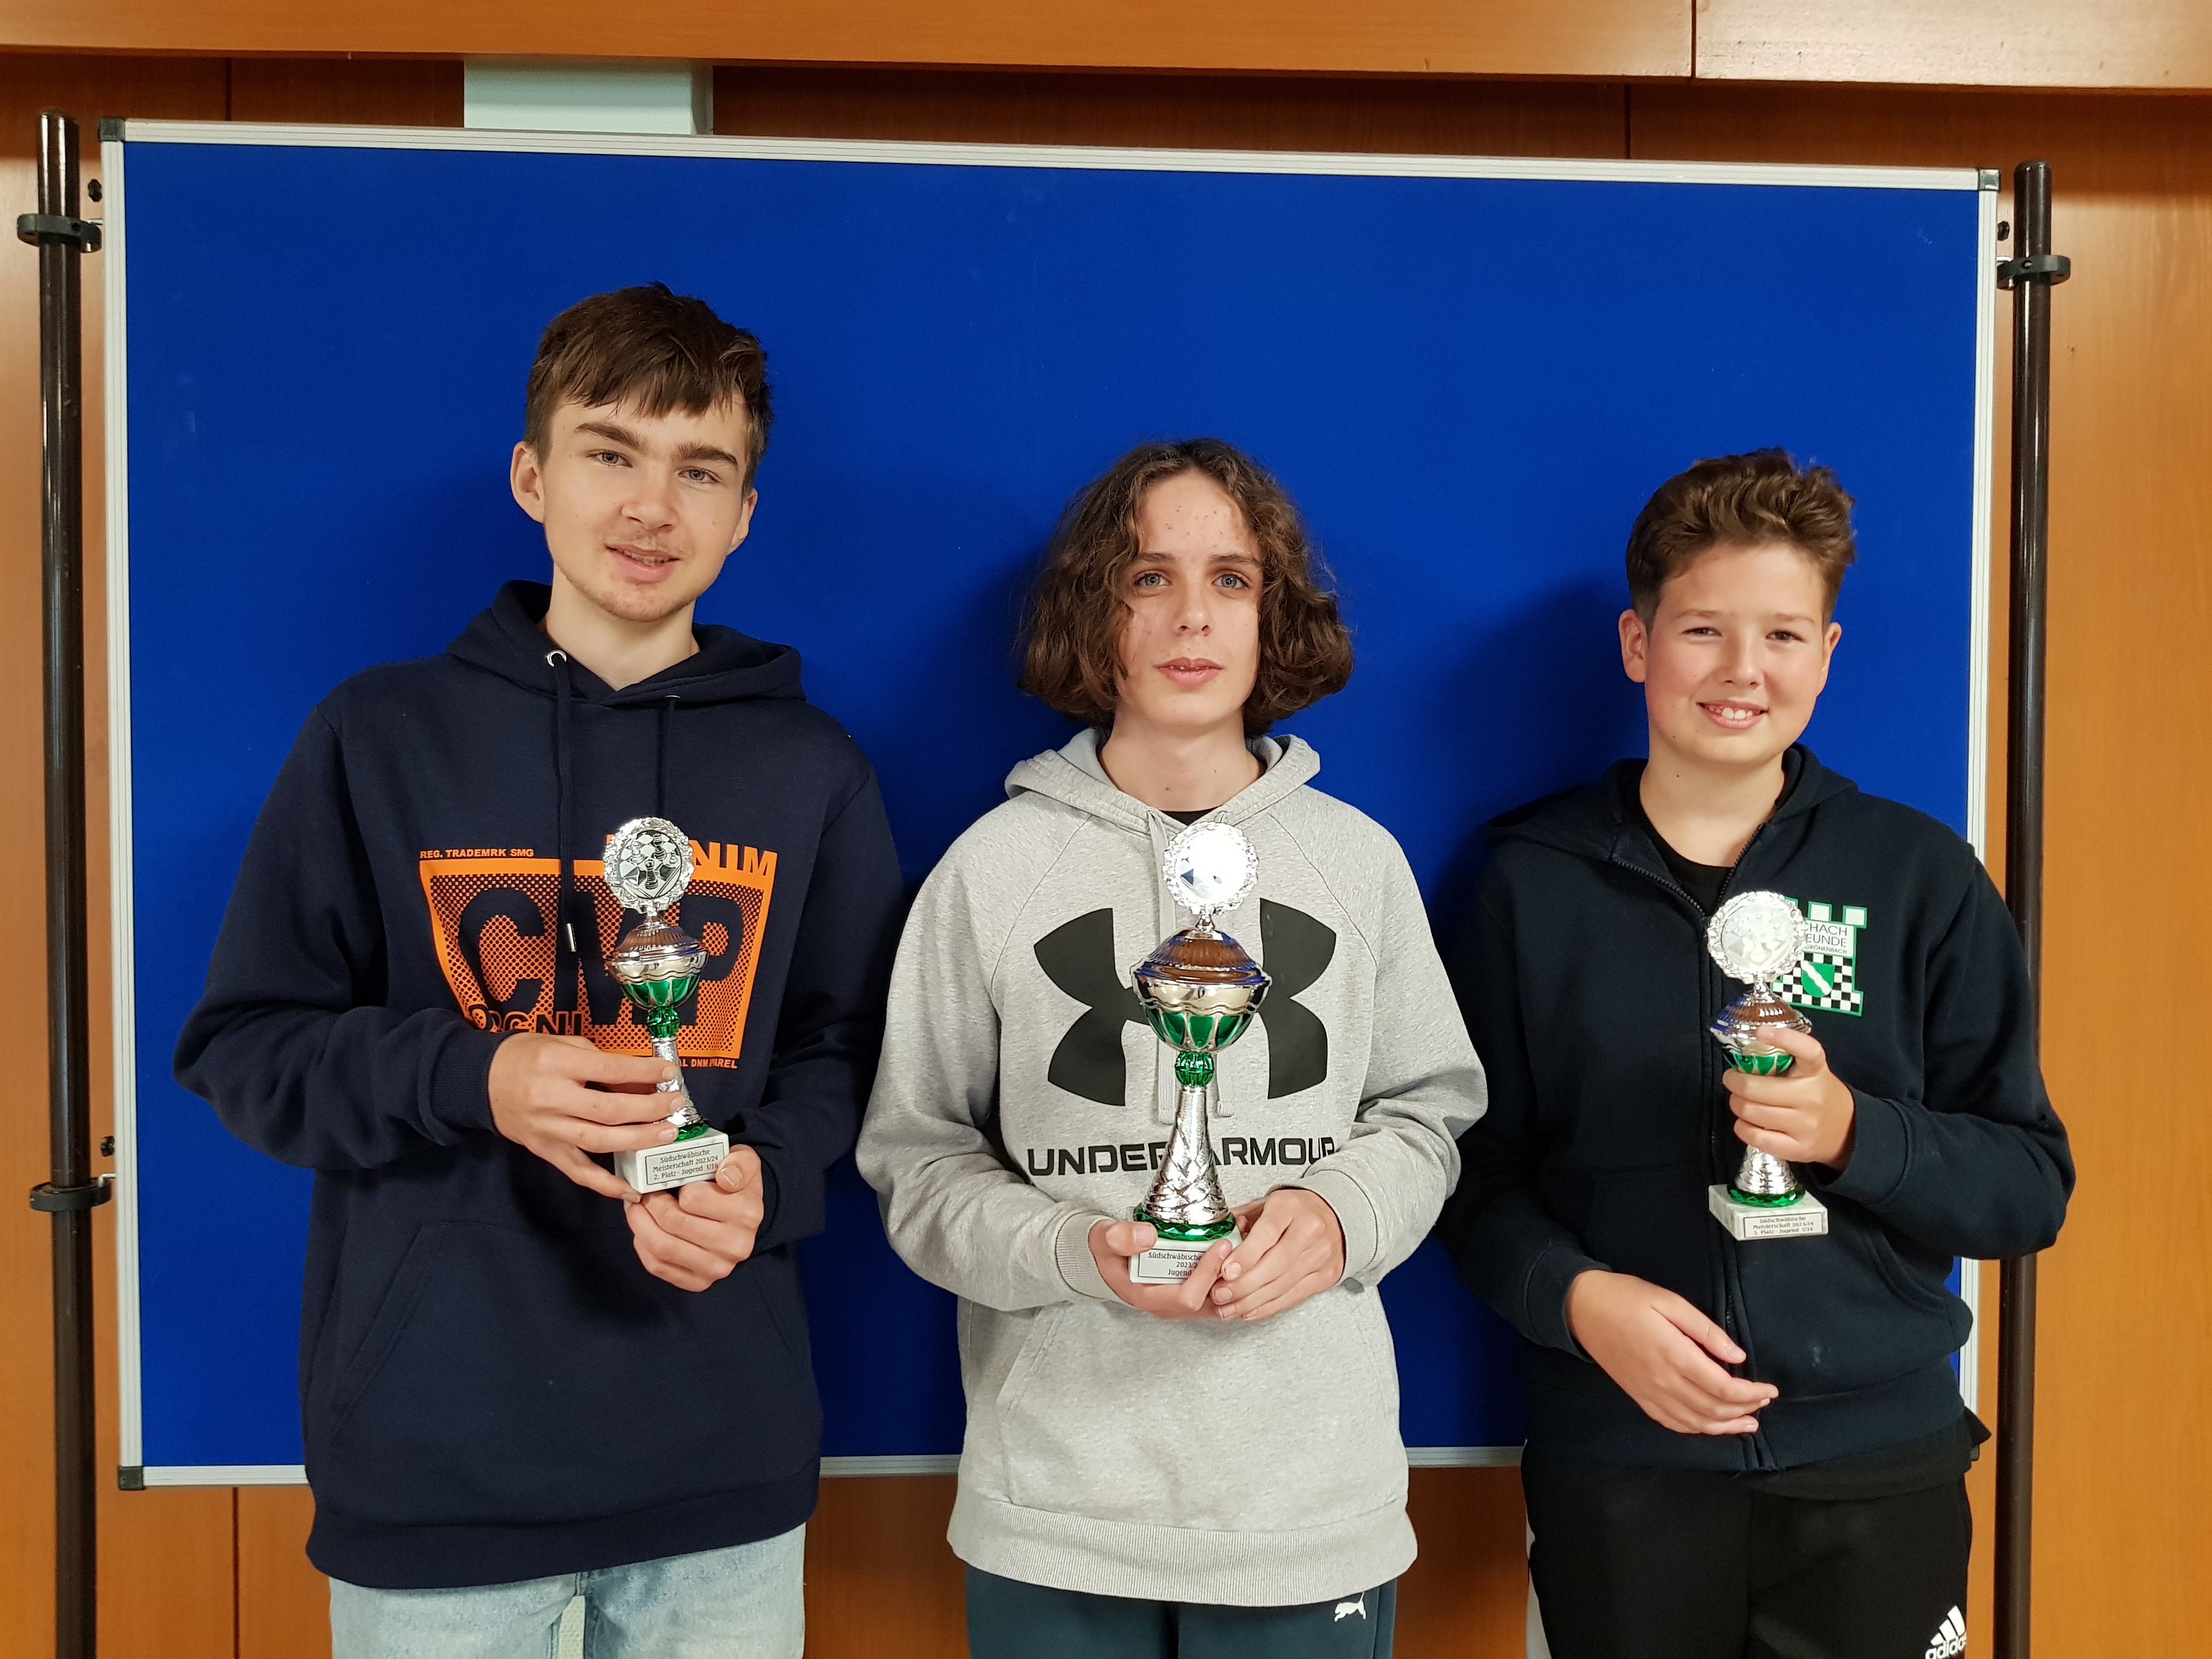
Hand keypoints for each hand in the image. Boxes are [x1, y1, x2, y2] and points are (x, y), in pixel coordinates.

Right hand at [487, 1032, 682, 1199]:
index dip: (644, 1073)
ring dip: (638, 1141)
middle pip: (608, 1111)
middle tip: (676, 1106)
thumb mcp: (564, 1045)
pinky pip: (578, 1173)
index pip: (609, 1070)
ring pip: (598, 1142)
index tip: (668, 1073)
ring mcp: (547, 1130)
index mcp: (557, 1064)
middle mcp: (551, 1099)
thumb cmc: (526, 1056)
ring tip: (666, 1135)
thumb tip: (641, 1080)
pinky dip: (606, 1185)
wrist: (481, 1082)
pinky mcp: (545, 1151)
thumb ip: (601, 1062)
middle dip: (648, 1110)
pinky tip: (632, 1190)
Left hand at [625, 1145, 765, 1290]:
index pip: (693, 1198)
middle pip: (673, 1223)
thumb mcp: (745, 1162)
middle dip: (650, 1204)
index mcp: (746, 1213)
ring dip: (640, 1224)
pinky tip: (644, 1230)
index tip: (667, 1177)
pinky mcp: (698, 1282)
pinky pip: (658, 1266)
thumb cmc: (736, 1186)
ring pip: (662, 1247)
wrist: (743, 1218)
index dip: (672, 1183)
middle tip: (644, 1192)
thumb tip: (725, 1177)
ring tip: (637, 1208)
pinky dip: (643, 1246)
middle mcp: (734, 1245)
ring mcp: (716, 1267)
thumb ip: (740, 1162)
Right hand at [1088, 1218, 1234, 1318]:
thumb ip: (1121, 1237)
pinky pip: (1215, 1289)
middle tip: (1240, 1240)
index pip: (1188, 1298)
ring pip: (1218, 1297)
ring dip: (1232, 1272)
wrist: (1103, 1258)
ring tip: (1241, 1239)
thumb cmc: (1105, 1251)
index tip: (1220, 1245)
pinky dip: (1227, 1270)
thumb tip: (1148, 1236)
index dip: (1208, 1274)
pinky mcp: (1187, 1292)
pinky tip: (1233, 1245)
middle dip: (1228, 1273)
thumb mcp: (1104, 1239)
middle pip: (1210, 1301)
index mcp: (1148, 1297)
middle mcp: (1167, 1305)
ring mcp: (1179, 1301)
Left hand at [1208, 1187, 1344, 1320]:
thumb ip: (1238, 1221)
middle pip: (1276, 1263)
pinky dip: (1269, 1306)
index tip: (1226, 1271)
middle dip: (1244, 1284)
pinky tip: (1249, 1310)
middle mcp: (1310, 1229)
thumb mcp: (1264, 1204)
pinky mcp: (1326, 1276)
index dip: (1246, 1255)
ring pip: (1284, 1284)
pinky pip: (1294, 1296)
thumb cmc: (1292, 1210)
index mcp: (1290, 1206)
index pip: (1268, 1231)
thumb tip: (1211, 1241)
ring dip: (1252, 1301)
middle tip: (1219, 1295)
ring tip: (1227, 1308)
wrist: (1334, 1216)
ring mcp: (1321, 1255)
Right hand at [1566, 1269, 1777, 1434]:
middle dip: (1745, 1409)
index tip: (1770, 1389)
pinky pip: (1673, 1423)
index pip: (1724, 1388)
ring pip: (1696, 1422)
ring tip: (1749, 1422)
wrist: (1581, 1309)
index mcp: (1674, 1355)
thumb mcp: (1669, 1301)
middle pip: (1714, 1409)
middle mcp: (1663, 1382)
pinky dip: (1697, 1429)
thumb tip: (1736, 1356)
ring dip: (1726, 1426)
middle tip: (1764, 1401)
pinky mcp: (1639, 1397)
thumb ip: (1704, 1329)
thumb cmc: (1625, 1298)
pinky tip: (1710, 1425)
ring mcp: (1649, 1394)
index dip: (1752, 1394)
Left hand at [1723, 1023, 1856, 1168]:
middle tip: (1732, 1079)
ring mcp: (1805, 1125)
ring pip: (1751, 1112)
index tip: (1761, 1031)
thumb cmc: (1818, 1094)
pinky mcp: (1797, 1148)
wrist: (1847, 1130)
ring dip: (1736, 1104)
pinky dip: (1742, 1128)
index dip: (1784, 1038)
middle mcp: (1812, 1097)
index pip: (1806, 1050)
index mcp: (1816, 1071)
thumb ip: (1785, 1060)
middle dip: (1734, 1082)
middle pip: (1755, 1088)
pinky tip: (1745, 1122)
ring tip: (1740, 1100)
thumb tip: (1744, 1054)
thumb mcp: (1811, 1072)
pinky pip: (1756, 1137)